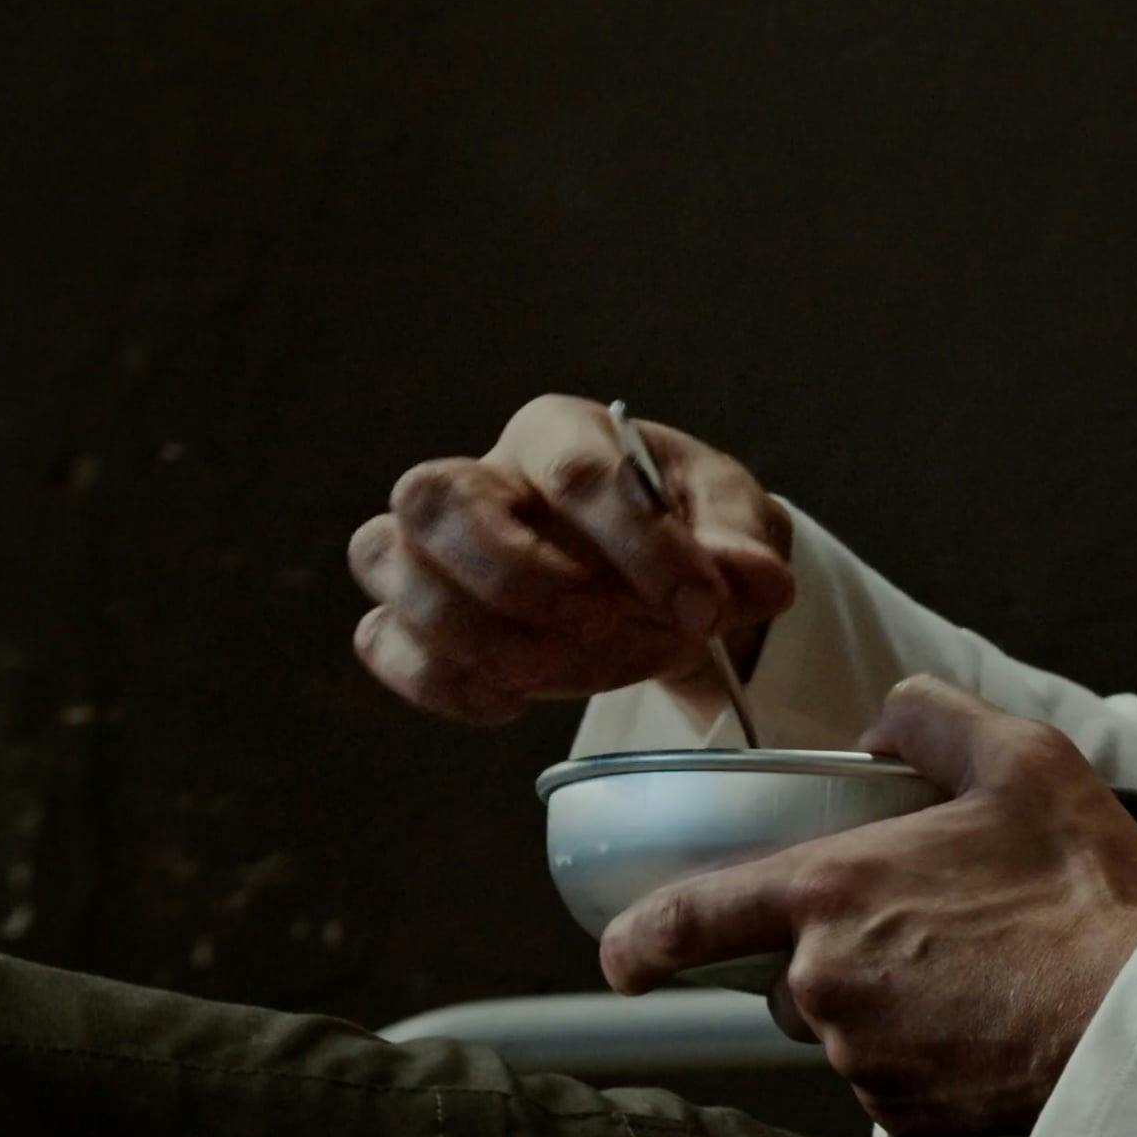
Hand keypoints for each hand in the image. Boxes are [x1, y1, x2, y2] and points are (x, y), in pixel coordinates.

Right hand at [349, 394, 796, 725]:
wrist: (664, 580)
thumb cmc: (692, 530)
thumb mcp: (735, 521)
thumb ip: (743, 543)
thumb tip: (756, 579)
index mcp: (563, 434)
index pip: (573, 469)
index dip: (639, 544)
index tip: (703, 608)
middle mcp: (482, 477)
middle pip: (431, 496)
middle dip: (517, 576)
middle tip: (602, 622)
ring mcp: (437, 546)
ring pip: (383, 558)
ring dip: (472, 630)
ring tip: (553, 671)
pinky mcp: (418, 615)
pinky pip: (380, 639)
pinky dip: (439, 680)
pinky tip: (512, 703)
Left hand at [597, 677, 1136, 1136]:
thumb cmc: (1088, 892)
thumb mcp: (1025, 762)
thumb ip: (934, 721)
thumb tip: (885, 724)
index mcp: (831, 892)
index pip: (686, 919)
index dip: (638, 939)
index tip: (625, 955)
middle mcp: (824, 983)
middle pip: (790, 971)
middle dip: (844, 951)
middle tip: (940, 931)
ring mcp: (861, 1057)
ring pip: (845, 1025)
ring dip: (891, 1002)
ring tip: (986, 974)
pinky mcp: (906, 1114)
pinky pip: (892, 1079)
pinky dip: (930, 1054)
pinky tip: (996, 1023)